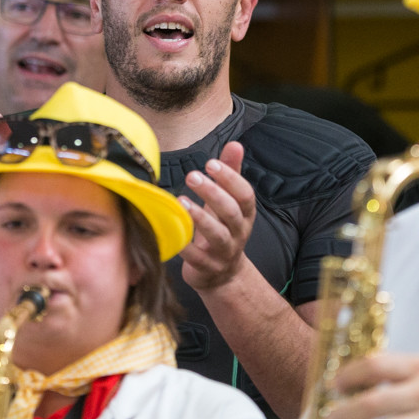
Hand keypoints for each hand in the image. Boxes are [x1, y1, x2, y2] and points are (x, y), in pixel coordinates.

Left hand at [178, 141, 254, 290]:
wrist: (222, 274)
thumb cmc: (223, 228)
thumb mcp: (229, 202)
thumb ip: (231, 174)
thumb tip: (235, 144)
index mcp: (245, 215)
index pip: (245, 195)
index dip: (231, 179)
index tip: (211, 163)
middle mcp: (238, 233)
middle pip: (231, 212)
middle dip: (213, 193)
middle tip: (192, 175)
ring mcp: (224, 252)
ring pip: (217, 234)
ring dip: (200, 217)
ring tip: (181, 200)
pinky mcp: (207, 267)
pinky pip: (196, 257)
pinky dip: (185, 245)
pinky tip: (173, 230)